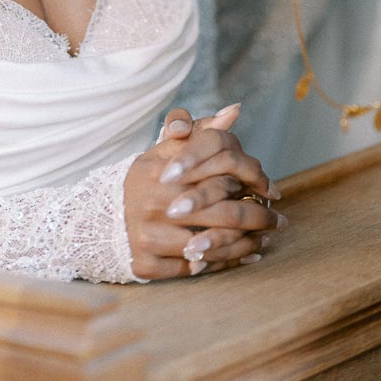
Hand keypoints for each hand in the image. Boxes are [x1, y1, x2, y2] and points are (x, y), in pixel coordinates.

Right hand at [123, 106, 281, 280]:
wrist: (103, 218)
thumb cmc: (146, 181)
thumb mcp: (166, 151)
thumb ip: (200, 131)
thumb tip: (234, 111)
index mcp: (162, 173)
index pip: (219, 179)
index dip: (249, 185)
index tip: (270, 190)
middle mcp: (155, 205)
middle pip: (224, 216)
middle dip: (258, 219)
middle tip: (278, 221)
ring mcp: (149, 237)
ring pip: (213, 247)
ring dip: (245, 245)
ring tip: (264, 241)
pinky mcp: (147, 265)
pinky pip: (196, 270)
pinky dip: (222, 265)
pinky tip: (241, 258)